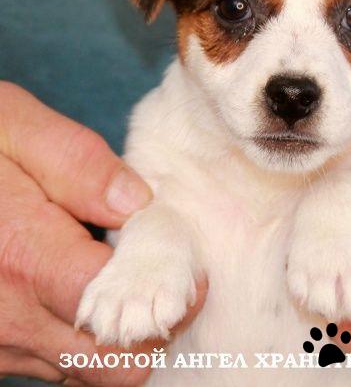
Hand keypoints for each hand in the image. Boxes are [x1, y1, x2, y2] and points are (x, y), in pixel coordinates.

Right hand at [0, 82, 204, 384]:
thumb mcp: (15, 126)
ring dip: (119, 339)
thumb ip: (79, 165)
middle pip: (111, 363)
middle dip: (152, 329)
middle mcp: (7, 316)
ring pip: (84, 370)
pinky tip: (88, 296)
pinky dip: (84, 341)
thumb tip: (137, 203)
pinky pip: (54, 364)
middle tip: (169, 286)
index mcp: (25, 259)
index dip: (170, 295)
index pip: (123, 311)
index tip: (194, 274)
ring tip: (130, 287)